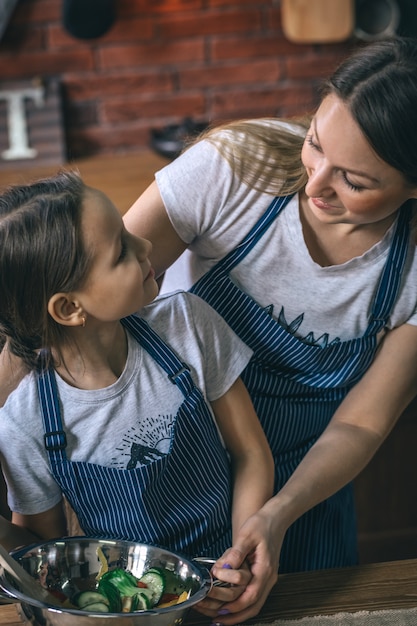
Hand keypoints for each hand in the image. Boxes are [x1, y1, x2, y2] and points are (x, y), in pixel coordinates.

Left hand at [198, 508, 282, 624]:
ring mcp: (267, 579)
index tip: (219, 610)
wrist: (275, 518)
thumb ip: (236, 553)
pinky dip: (241, 605)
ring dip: (237, 614)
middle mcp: (268, 578)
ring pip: (254, 605)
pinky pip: (253, 597)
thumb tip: (224, 568)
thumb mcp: (246, 535)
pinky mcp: (263, 577)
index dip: (235, 605)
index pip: (251, 595)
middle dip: (234, 616)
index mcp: (265, 569)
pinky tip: (228, 606)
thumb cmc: (261, 524)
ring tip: (218, 618)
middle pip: (253, 606)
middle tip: (214, 620)